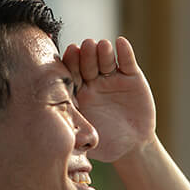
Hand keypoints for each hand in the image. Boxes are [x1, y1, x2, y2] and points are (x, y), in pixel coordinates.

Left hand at [61, 37, 155, 162]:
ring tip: (103, 46)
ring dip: (103, 51)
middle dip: (87, 54)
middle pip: (88, 63)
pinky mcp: (132, 77)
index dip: (71, 63)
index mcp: (78, 93)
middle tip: (86, 46)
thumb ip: (74, 132)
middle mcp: (93, 82)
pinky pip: (127, 62)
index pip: (72, 75)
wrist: (133, 146)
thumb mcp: (87, 140)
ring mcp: (112, 78)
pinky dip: (125, 52)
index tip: (70, 52)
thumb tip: (56, 132)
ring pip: (106, 60)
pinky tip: (121, 43)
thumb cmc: (106, 145)